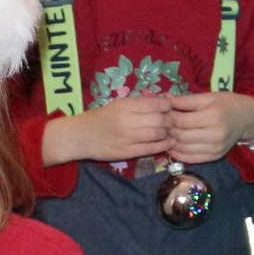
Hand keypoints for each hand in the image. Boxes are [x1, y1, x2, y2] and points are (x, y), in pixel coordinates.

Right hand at [43, 93, 175, 166]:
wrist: (79, 136)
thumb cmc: (100, 117)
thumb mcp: (117, 104)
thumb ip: (138, 104)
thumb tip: (162, 101)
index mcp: (125, 106)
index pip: (155, 103)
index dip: (168, 105)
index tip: (171, 107)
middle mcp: (126, 121)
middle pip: (159, 119)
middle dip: (171, 120)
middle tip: (174, 121)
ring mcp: (126, 138)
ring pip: (157, 134)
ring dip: (168, 133)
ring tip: (170, 131)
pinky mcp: (126, 152)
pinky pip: (150, 149)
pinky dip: (163, 146)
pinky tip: (169, 142)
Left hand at [165, 91, 253, 164]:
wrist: (247, 118)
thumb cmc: (227, 103)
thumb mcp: (207, 97)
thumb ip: (185, 100)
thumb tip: (164, 98)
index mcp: (213, 117)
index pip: (182, 121)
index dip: (168, 118)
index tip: (161, 113)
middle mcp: (215, 135)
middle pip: (181, 137)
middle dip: (168, 131)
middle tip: (161, 125)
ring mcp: (215, 148)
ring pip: (184, 150)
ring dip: (171, 143)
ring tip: (166, 134)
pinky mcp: (215, 157)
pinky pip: (191, 159)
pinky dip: (178, 154)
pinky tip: (174, 145)